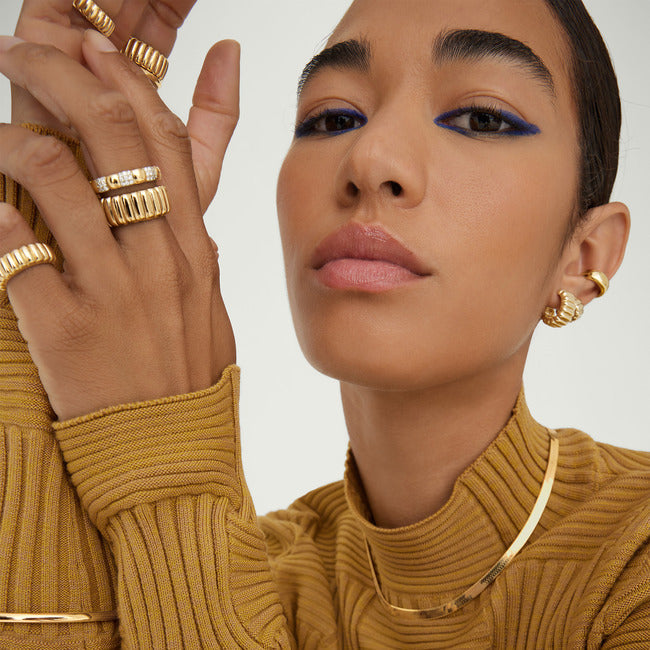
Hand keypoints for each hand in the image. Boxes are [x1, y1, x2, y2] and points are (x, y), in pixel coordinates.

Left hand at [0, 31, 238, 419]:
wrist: (171, 451)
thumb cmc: (187, 375)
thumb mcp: (210, 303)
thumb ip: (200, 251)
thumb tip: (195, 211)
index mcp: (196, 249)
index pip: (166, 141)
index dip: (124, 83)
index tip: (90, 51)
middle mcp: (161, 259)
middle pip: (112, 137)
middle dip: (60, 76)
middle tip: (19, 52)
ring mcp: (113, 291)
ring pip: (53, 179)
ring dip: (8, 140)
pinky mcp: (65, 327)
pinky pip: (14, 251)